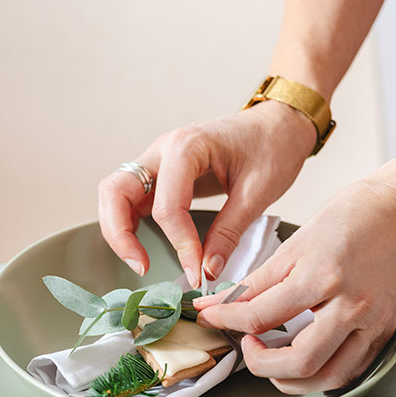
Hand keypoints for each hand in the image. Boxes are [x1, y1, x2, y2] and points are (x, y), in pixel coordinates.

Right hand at [98, 100, 316, 287]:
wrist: (279, 125)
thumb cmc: (272, 146)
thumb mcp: (258, 192)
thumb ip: (229, 232)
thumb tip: (207, 269)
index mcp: (187, 146)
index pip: (167, 206)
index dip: (180, 244)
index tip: (197, 271)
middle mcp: (163, 150)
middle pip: (116, 191)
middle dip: (120, 234)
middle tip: (141, 266)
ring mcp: (157, 160)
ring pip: (115, 195)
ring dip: (118, 229)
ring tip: (140, 260)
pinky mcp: (160, 174)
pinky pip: (130, 199)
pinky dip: (129, 224)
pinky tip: (144, 245)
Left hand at [192, 176, 395, 392]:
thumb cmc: (350, 218)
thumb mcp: (295, 244)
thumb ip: (257, 282)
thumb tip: (221, 303)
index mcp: (323, 277)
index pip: (262, 316)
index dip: (226, 320)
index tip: (210, 317)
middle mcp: (351, 307)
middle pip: (299, 362)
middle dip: (260, 363)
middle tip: (246, 346)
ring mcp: (373, 324)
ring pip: (328, 377)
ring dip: (291, 380)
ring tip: (271, 361)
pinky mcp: (384, 332)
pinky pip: (351, 371)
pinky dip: (322, 375)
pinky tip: (304, 363)